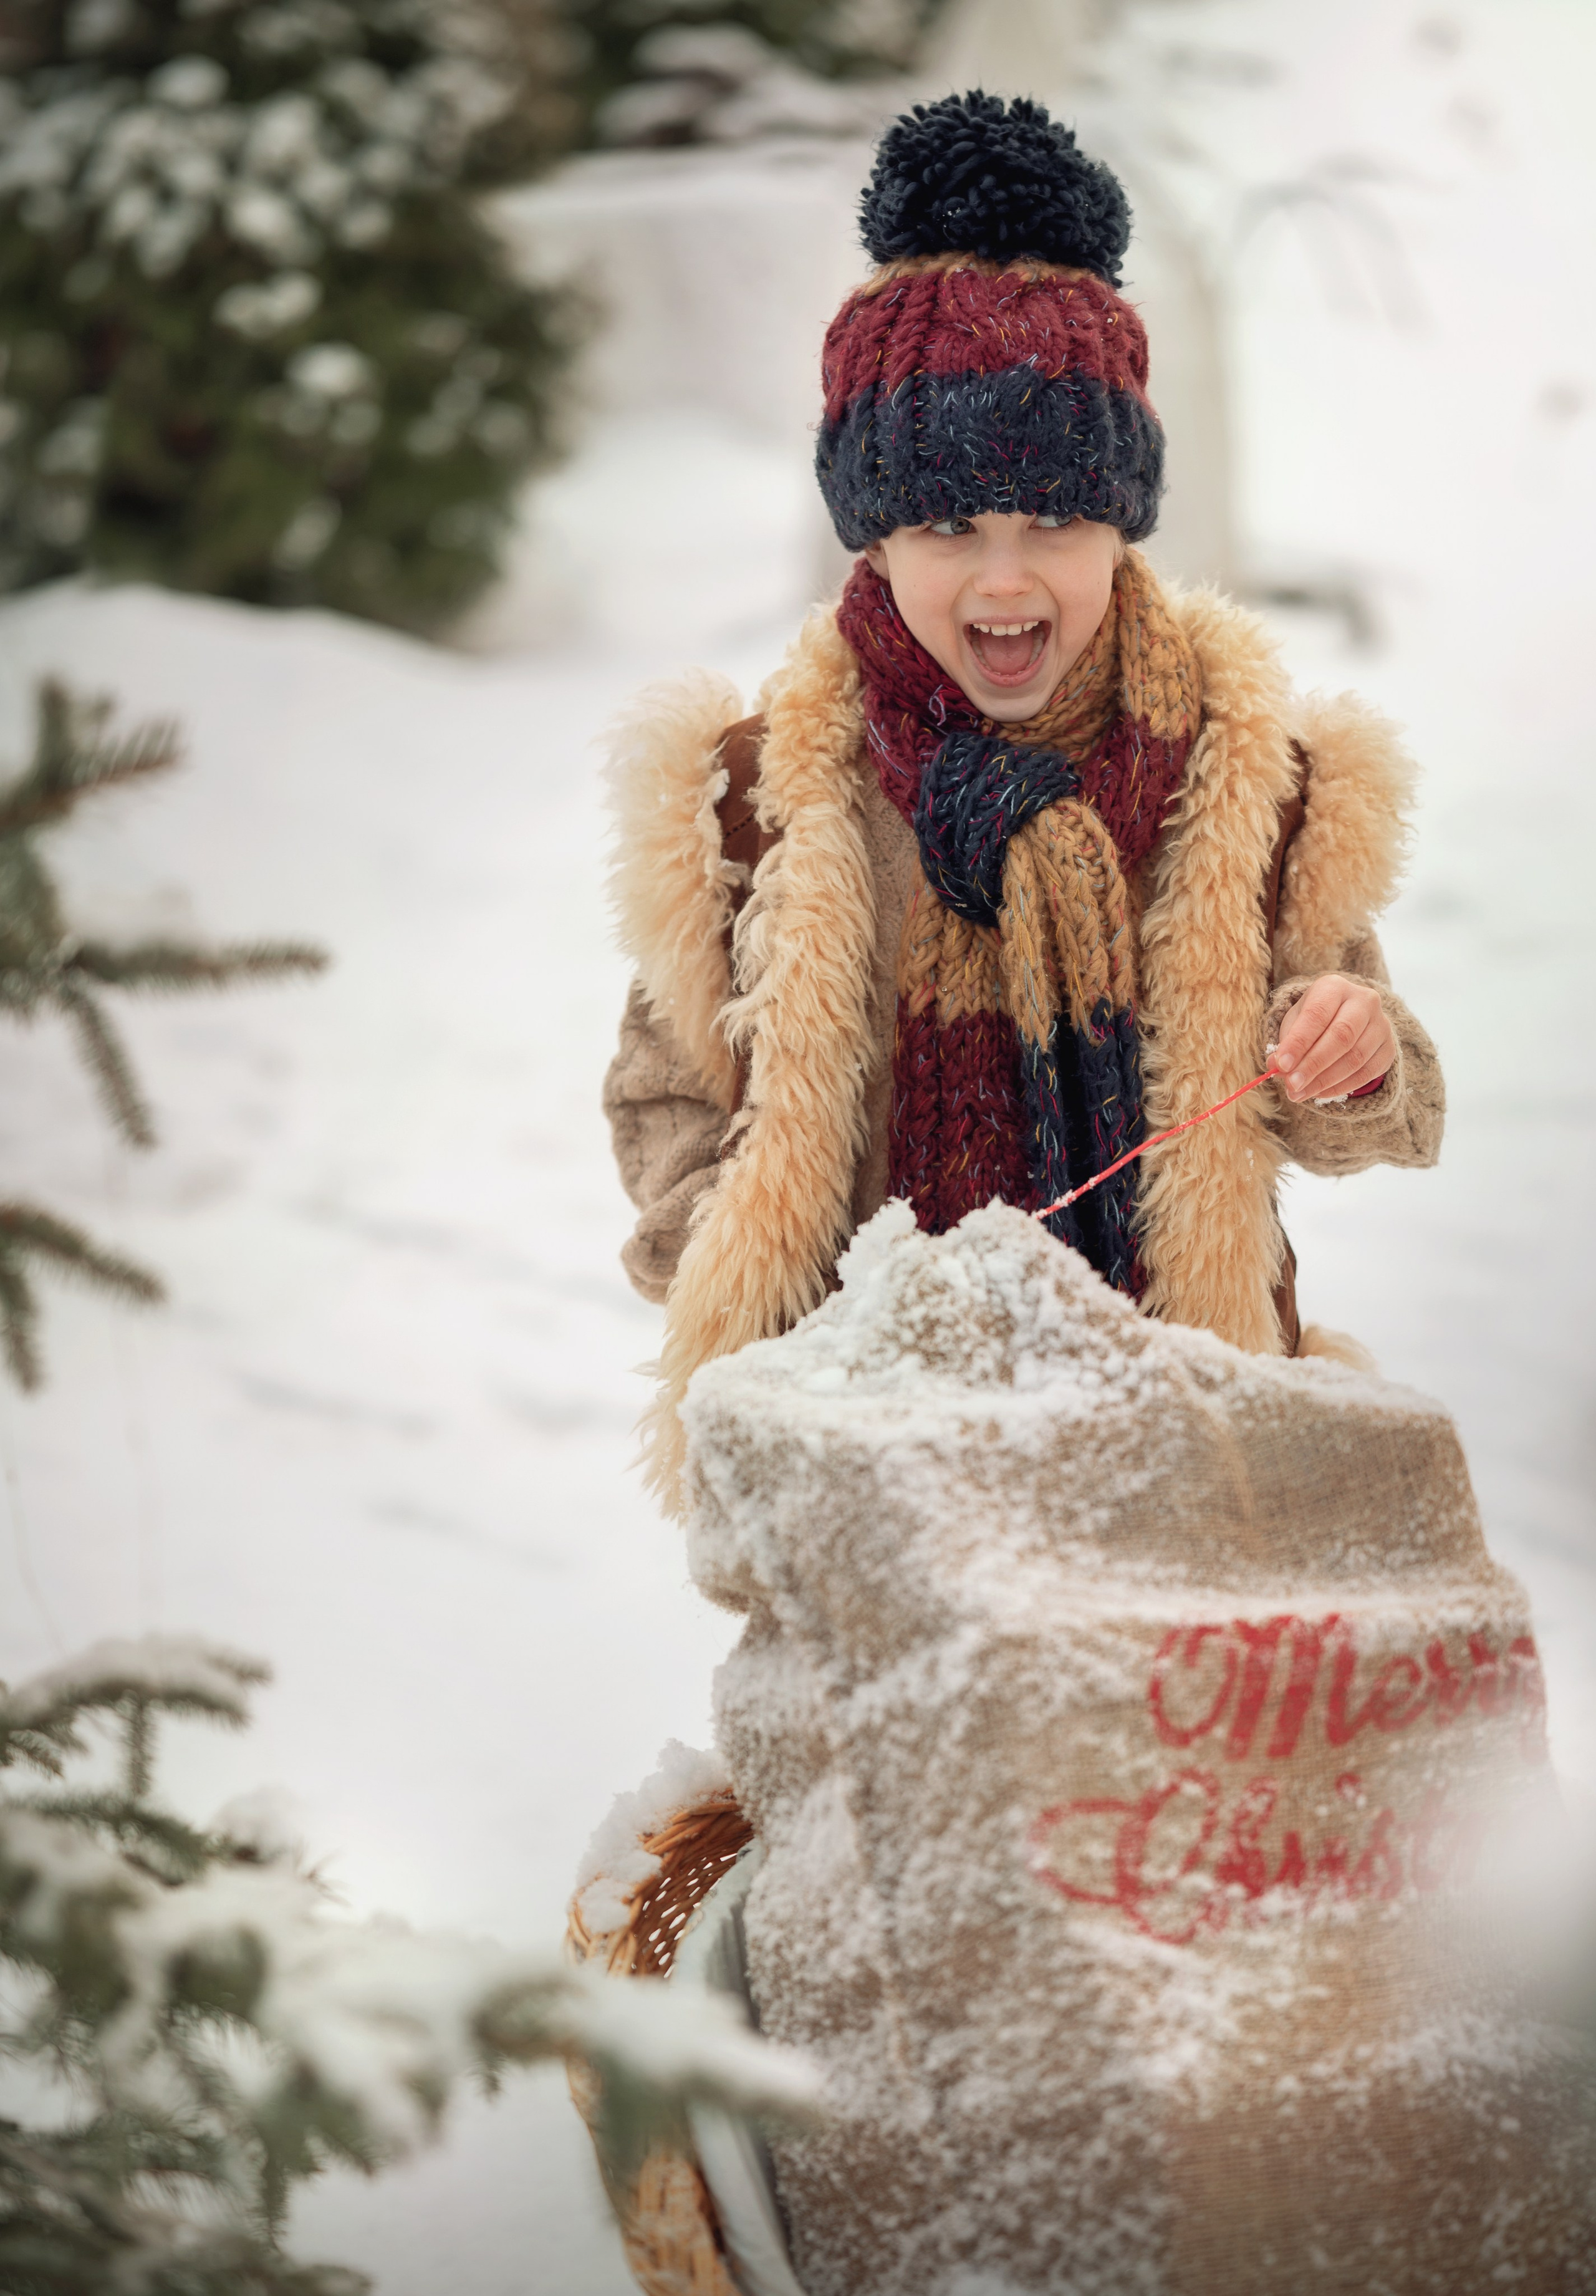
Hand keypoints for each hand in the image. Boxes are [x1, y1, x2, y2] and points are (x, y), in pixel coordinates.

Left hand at [1270, 974, 1395, 1102]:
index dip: (1299, 1042)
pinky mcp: (1388, 1049)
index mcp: (1334, 987)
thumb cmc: (1314, 1020)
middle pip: (1341, 1036)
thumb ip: (1286, 1044)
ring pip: (1355, 1058)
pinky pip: (1367, 1073)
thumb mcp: (1295, 1023)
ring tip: (1300, 1093)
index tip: (1281, 1065)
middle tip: (1292, 1085)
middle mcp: (1364, 1001)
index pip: (1317, 1014)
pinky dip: (1341, 1087)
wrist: (1345, 1019)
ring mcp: (1381, 1025)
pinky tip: (1320, 1093)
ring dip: (1325, 1081)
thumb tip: (1277, 1067)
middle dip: (1313, 1065)